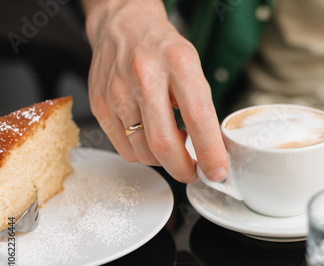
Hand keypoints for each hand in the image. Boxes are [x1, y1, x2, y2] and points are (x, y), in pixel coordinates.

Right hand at [81, 0, 227, 182]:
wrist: (124, 26)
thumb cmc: (163, 49)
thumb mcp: (194, 68)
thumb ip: (202, 108)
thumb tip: (212, 150)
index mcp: (178, 64)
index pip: (198, 118)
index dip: (210, 152)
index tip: (217, 172)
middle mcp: (145, 76)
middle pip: (163, 143)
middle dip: (183, 169)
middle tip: (194, 173)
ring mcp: (117, 91)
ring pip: (143, 151)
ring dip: (164, 160)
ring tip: (172, 143)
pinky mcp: (100, 105)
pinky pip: (125, 149)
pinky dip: (144, 153)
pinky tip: (151, 136)